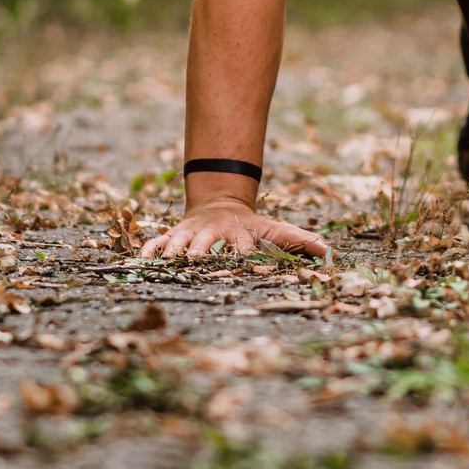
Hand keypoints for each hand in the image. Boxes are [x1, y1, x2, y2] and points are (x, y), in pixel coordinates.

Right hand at [138, 198, 331, 261]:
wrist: (221, 203)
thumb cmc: (251, 227)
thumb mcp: (276, 230)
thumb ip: (299, 239)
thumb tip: (327, 250)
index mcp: (237, 235)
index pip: (239, 245)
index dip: (239, 253)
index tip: (238, 261)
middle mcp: (212, 234)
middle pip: (203, 244)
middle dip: (198, 254)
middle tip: (193, 264)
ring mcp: (190, 234)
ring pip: (177, 243)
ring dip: (172, 253)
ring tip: (165, 265)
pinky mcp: (173, 236)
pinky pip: (156, 242)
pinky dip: (149, 250)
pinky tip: (141, 262)